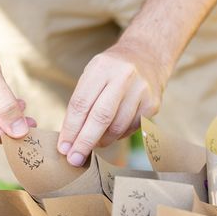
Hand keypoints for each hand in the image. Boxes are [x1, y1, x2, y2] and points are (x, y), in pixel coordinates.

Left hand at [58, 39, 167, 165]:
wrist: (147, 56)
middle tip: (74, 159)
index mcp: (101, 67)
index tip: (63, 148)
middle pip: (101, 117)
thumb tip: (70, 139)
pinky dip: (118, 135)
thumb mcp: (92, 75)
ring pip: (117, 126)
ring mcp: (141, 90)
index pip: (81, 103)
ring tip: (94, 144)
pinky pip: (131, 128)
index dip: (71, 129)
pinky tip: (112, 133)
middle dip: (85, 141)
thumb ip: (81, 103)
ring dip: (102, 141)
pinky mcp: (153, 104)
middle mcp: (124, 77)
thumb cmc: (111, 71)